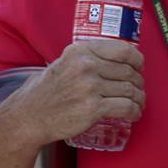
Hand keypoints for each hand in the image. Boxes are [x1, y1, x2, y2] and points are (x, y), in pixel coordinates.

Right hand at [0, 40, 145, 147]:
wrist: (27, 117)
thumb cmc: (47, 91)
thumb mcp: (64, 62)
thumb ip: (88, 57)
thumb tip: (120, 58)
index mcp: (81, 50)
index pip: (123, 50)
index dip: (137, 60)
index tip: (139, 67)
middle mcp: (86, 65)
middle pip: (128, 72)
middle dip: (138, 82)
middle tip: (138, 90)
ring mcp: (89, 87)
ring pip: (129, 90)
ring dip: (139, 99)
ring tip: (138, 104)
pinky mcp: (92, 108)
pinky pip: (125, 107)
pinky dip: (134, 111)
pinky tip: (134, 114)